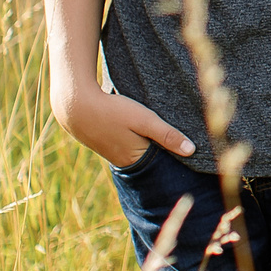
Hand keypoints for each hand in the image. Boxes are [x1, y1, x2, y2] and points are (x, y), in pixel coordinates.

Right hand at [55, 81, 194, 168]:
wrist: (75, 106)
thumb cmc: (113, 112)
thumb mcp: (144, 120)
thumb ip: (167, 135)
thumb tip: (192, 151)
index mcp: (135, 160)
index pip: (163, 165)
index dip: (176, 159)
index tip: (194, 157)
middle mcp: (124, 161)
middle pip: (152, 160)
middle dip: (165, 154)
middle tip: (185, 148)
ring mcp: (113, 153)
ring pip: (140, 151)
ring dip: (151, 145)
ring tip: (165, 137)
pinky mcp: (107, 142)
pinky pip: (128, 144)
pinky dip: (138, 139)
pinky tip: (141, 131)